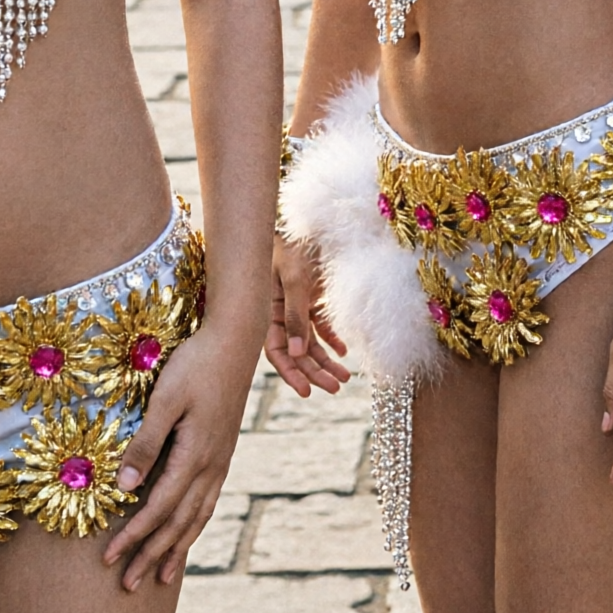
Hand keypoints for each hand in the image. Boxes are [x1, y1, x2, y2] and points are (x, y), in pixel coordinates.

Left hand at [105, 318, 257, 591]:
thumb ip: (146, 444)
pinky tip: (186, 532)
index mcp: (195, 455)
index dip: (133, 536)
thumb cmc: (196, 364)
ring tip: (160, 576)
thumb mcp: (165, 400)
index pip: (158, 508)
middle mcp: (211, 466)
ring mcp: (221, 461)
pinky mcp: (223, 452)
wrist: (236, 341)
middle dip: (151, 555)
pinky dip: (194, 525)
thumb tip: (124, 487)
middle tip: (127, 586)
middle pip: (179, 523)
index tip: (108, 559)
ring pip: (198, 517)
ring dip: (176, 548)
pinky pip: (208, 501)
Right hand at [266, 235, 349, 395]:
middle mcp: (279, 314)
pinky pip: (319, 325)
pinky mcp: (309, 298)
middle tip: (336, 388)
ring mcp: (295, 307)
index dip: (290, 373)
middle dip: (315, 371)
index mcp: (267, 313)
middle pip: (297, 351)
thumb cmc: (289, 246)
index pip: (277, 352)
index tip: (308, 392)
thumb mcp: (294, 279)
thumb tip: (297, 353)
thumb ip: (296, 315)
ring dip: (326, 360)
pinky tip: (344, 351)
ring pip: (310, 342)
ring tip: (345, 377)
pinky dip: (331, 338)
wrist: (302, 220)